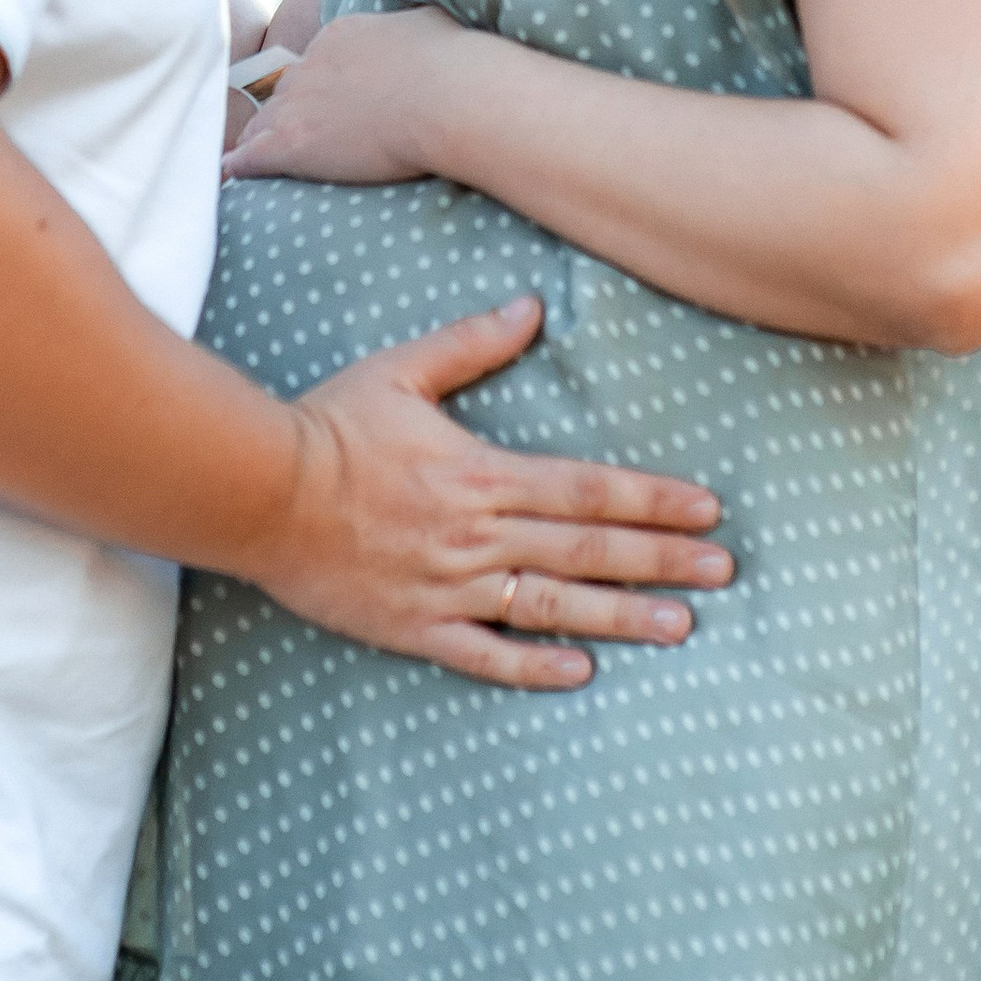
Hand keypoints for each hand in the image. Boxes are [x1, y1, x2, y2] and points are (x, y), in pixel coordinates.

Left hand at [223, 6, 475, 187]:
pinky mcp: (292, 143)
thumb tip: (420, 31)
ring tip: (253, 157)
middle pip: (287, 92)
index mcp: (341, 36)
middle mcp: (311, 65)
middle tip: (298, 135)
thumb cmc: (453, 63)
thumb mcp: (429, 25)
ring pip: (264, 121)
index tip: (330, 104)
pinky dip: (240, 165)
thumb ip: (411, 30)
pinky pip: (252, 155)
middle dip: (291, 112)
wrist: (448, 96)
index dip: (321, 88)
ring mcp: (298, 104)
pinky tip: (231, 175)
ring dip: (262, 138)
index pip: (317, 64)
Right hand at [241, 297, 733, 688]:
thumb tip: (532, 307)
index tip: (707, 508)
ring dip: (621, 618)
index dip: (652, 499)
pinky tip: (583, 673)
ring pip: (552, 609)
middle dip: (662, 561)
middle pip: (587, 552)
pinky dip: (535, 667)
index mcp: (481, 473)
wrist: (256, 493)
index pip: (588, 490)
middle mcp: (477, 536)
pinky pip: (485, 656)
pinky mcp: (415, 628)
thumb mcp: (401, 369)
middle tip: (723, 570)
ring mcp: (448, 588)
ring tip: (683, 627)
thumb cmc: (329, 425)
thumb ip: (472, 344)